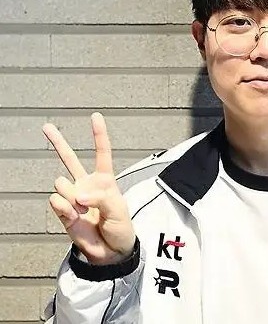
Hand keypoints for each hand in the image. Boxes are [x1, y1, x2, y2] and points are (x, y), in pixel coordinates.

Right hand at [43, 113, 134, 264]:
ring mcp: (73, 196)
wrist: (110, 250)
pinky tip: (74, 215)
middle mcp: (86, 184)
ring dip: (74, 197)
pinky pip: (56, 200)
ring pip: (63, 183)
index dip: (98, 134)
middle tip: (46, 127)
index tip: (95, 116)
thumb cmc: (120, 227)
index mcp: (105, 180)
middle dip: (58, 141)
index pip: (102, 153)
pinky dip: (65, 207)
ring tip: (85, 211)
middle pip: (70, 159)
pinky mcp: (62, 210)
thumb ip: (100, 197)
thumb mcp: (119, 208)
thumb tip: (77, 196)